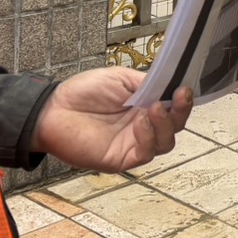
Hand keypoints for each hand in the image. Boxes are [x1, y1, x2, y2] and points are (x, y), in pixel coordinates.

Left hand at [31, 68, 193, 172]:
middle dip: (181, 112)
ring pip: (165, 143)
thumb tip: (170, 85)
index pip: (173, 107)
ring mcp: (133, 143)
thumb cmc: (82, 93)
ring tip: (154, 108)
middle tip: (178, 97)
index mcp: (144, 106)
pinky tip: (140, 122)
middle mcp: (143, 127)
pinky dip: (148, 137)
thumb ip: (147, 83)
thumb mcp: (120, 79)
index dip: (183, 100)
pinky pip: (145, 153)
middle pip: (175, 126)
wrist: (52, 109)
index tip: (185, 88)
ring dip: (165, 125)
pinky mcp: (121, 158)